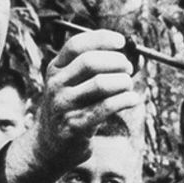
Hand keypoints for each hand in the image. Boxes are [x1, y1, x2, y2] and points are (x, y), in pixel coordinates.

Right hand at [33, 29, 144, 169]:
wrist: (51, 144)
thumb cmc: (71, 107)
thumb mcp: (72, 83)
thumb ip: (92, 67)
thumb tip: (129, 54)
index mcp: (55, 68)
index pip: (77, 44)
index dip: (101, 39)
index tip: (121, 41)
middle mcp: (56, 84)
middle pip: (90, 62)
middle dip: (116, 61)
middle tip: (128, 68)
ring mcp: (64, 105)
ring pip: (100, 84)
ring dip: (122, 81)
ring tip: (128, 85)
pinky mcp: (75, 125)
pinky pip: (105, 107)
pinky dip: (124, 100)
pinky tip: (132, 99)